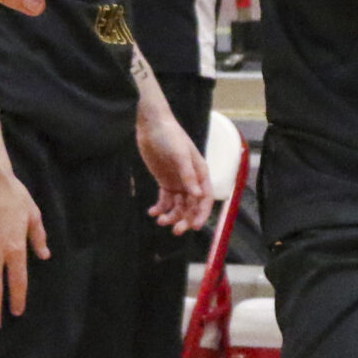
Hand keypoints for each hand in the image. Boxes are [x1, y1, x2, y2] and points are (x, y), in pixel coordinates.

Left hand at [137, 109, 214, 234]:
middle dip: (185, 219)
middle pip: (192, 206)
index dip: (202, 214)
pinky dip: (159, 208)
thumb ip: (188, 175)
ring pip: (178, 206)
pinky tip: (151, 212)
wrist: (152, 126)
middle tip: (175, 231)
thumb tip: (198, 196)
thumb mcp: (180, 155)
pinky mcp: (164, 182)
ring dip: (171, 216)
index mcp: (200, 173)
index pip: (206, 198)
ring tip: (159, 220)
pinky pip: (164, 200)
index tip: (194, 227)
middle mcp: (191, 180)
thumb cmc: (170, 136)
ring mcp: (177, 182)